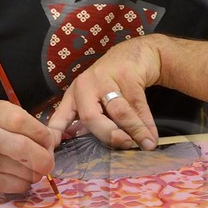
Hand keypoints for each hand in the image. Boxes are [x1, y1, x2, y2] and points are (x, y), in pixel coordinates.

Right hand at [0, 100, 58, 197]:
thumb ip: (21, 124)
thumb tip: (53, 140)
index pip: (22, 121)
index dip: (42, 135)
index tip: (47, 142)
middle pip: (24, 149)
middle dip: (44, 159)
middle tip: (46, 163)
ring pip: (22, 171)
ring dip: (34, 174)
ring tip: (28, 171)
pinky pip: (13, 186)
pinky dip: (22, 185)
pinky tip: (15, 179)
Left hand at [47, 36, 162, 150]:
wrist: (135, 53)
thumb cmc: (114, 83)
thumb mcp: (97, 99)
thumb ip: (94, 122)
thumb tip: (98, 153)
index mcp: (74, 96)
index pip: (60, 118)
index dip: (56, 134)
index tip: (55, 149)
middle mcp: (85, 86)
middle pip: (91, 117)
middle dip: (108, 134)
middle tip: (124, 145)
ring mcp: (105, 78)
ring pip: (119, 111)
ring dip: (134, 130)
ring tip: (146, 144)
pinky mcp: (126, 74)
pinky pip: (137, 105)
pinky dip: (146, 124)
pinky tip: (152, 136)